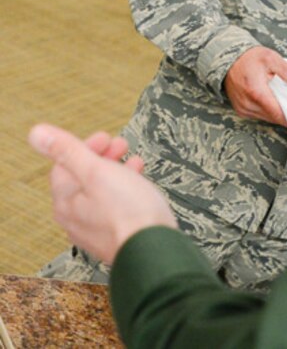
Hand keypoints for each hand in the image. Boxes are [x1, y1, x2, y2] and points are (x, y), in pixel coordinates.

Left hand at [28, 124, 176, 265]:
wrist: (154, 248)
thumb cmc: (128, 211)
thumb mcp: (96, 171)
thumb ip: (68, 151)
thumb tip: (37, 133)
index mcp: (66, 202)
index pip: (64, 166)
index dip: (84, 146)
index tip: (105, 137)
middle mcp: (76, 218)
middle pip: (82, 179)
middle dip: (102, 157)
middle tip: (120, 146)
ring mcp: (96, 229)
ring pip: (101, 192)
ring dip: (116, 171)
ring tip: (134, 162)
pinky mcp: (116, 235)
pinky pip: (115, 206)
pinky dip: (125, 190)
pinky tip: (140, 186)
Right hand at [224, 46, 286, 125]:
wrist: (227, 59)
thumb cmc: (247, 58)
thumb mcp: (272, 59)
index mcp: (256, 93)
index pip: (278, 113)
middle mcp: (247, 104)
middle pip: (274, 117)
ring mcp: (243, 109)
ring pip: (267, 118)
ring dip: (277, 112)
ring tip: (286, 101)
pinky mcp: (241, 110)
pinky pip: (259, 115)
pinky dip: (268, 110)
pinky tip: (273, 100)